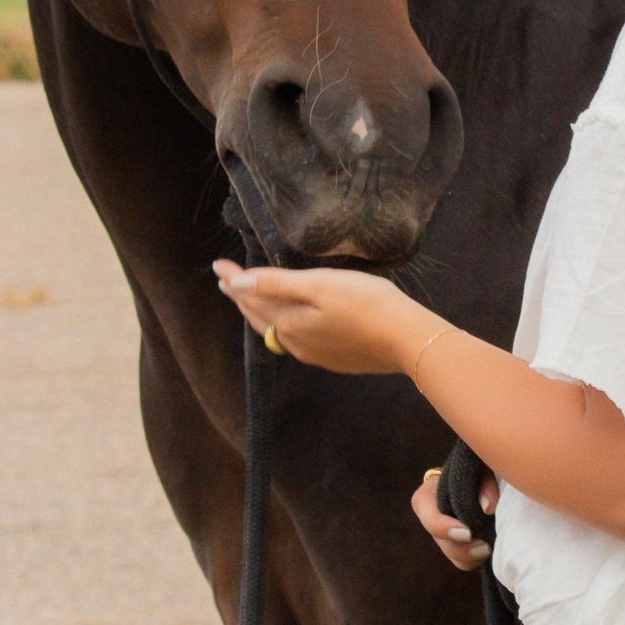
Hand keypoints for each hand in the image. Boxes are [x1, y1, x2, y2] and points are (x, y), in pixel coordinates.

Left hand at [212, 258, 428, 373]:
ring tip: (251, 299)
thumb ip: (277, 283)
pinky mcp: (335, 358)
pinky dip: (283, 324)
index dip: (234, 280)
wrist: (407, 340)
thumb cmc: (367, 303)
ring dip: (261, 312)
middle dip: (242, 297)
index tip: (217, 266)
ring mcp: (316, 354)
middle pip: (261, 318)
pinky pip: (297, 339)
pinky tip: (291, 321)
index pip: (252, 298)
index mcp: (290, 323)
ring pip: (278, 331)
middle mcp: (296, 343)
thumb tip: (235, 282)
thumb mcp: (321, 285)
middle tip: (227, 282)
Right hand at [411, 469, 500, 570]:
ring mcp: (444, 534)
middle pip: (440, 540)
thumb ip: (485, 482)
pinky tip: (490, 548)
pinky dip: (475, 559)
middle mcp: (432, 517)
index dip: (441, 526)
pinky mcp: (458, 545)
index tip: (467, 532)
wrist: (484, 479)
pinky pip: (463, 561)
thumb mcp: (482, 467)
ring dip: (470, 556)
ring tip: (489, 548)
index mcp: (428, 495)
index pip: (425, 511)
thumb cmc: (481, 469)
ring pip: (451, 554)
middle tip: (485, 547)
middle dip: (461, 549)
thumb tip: (487, 507)